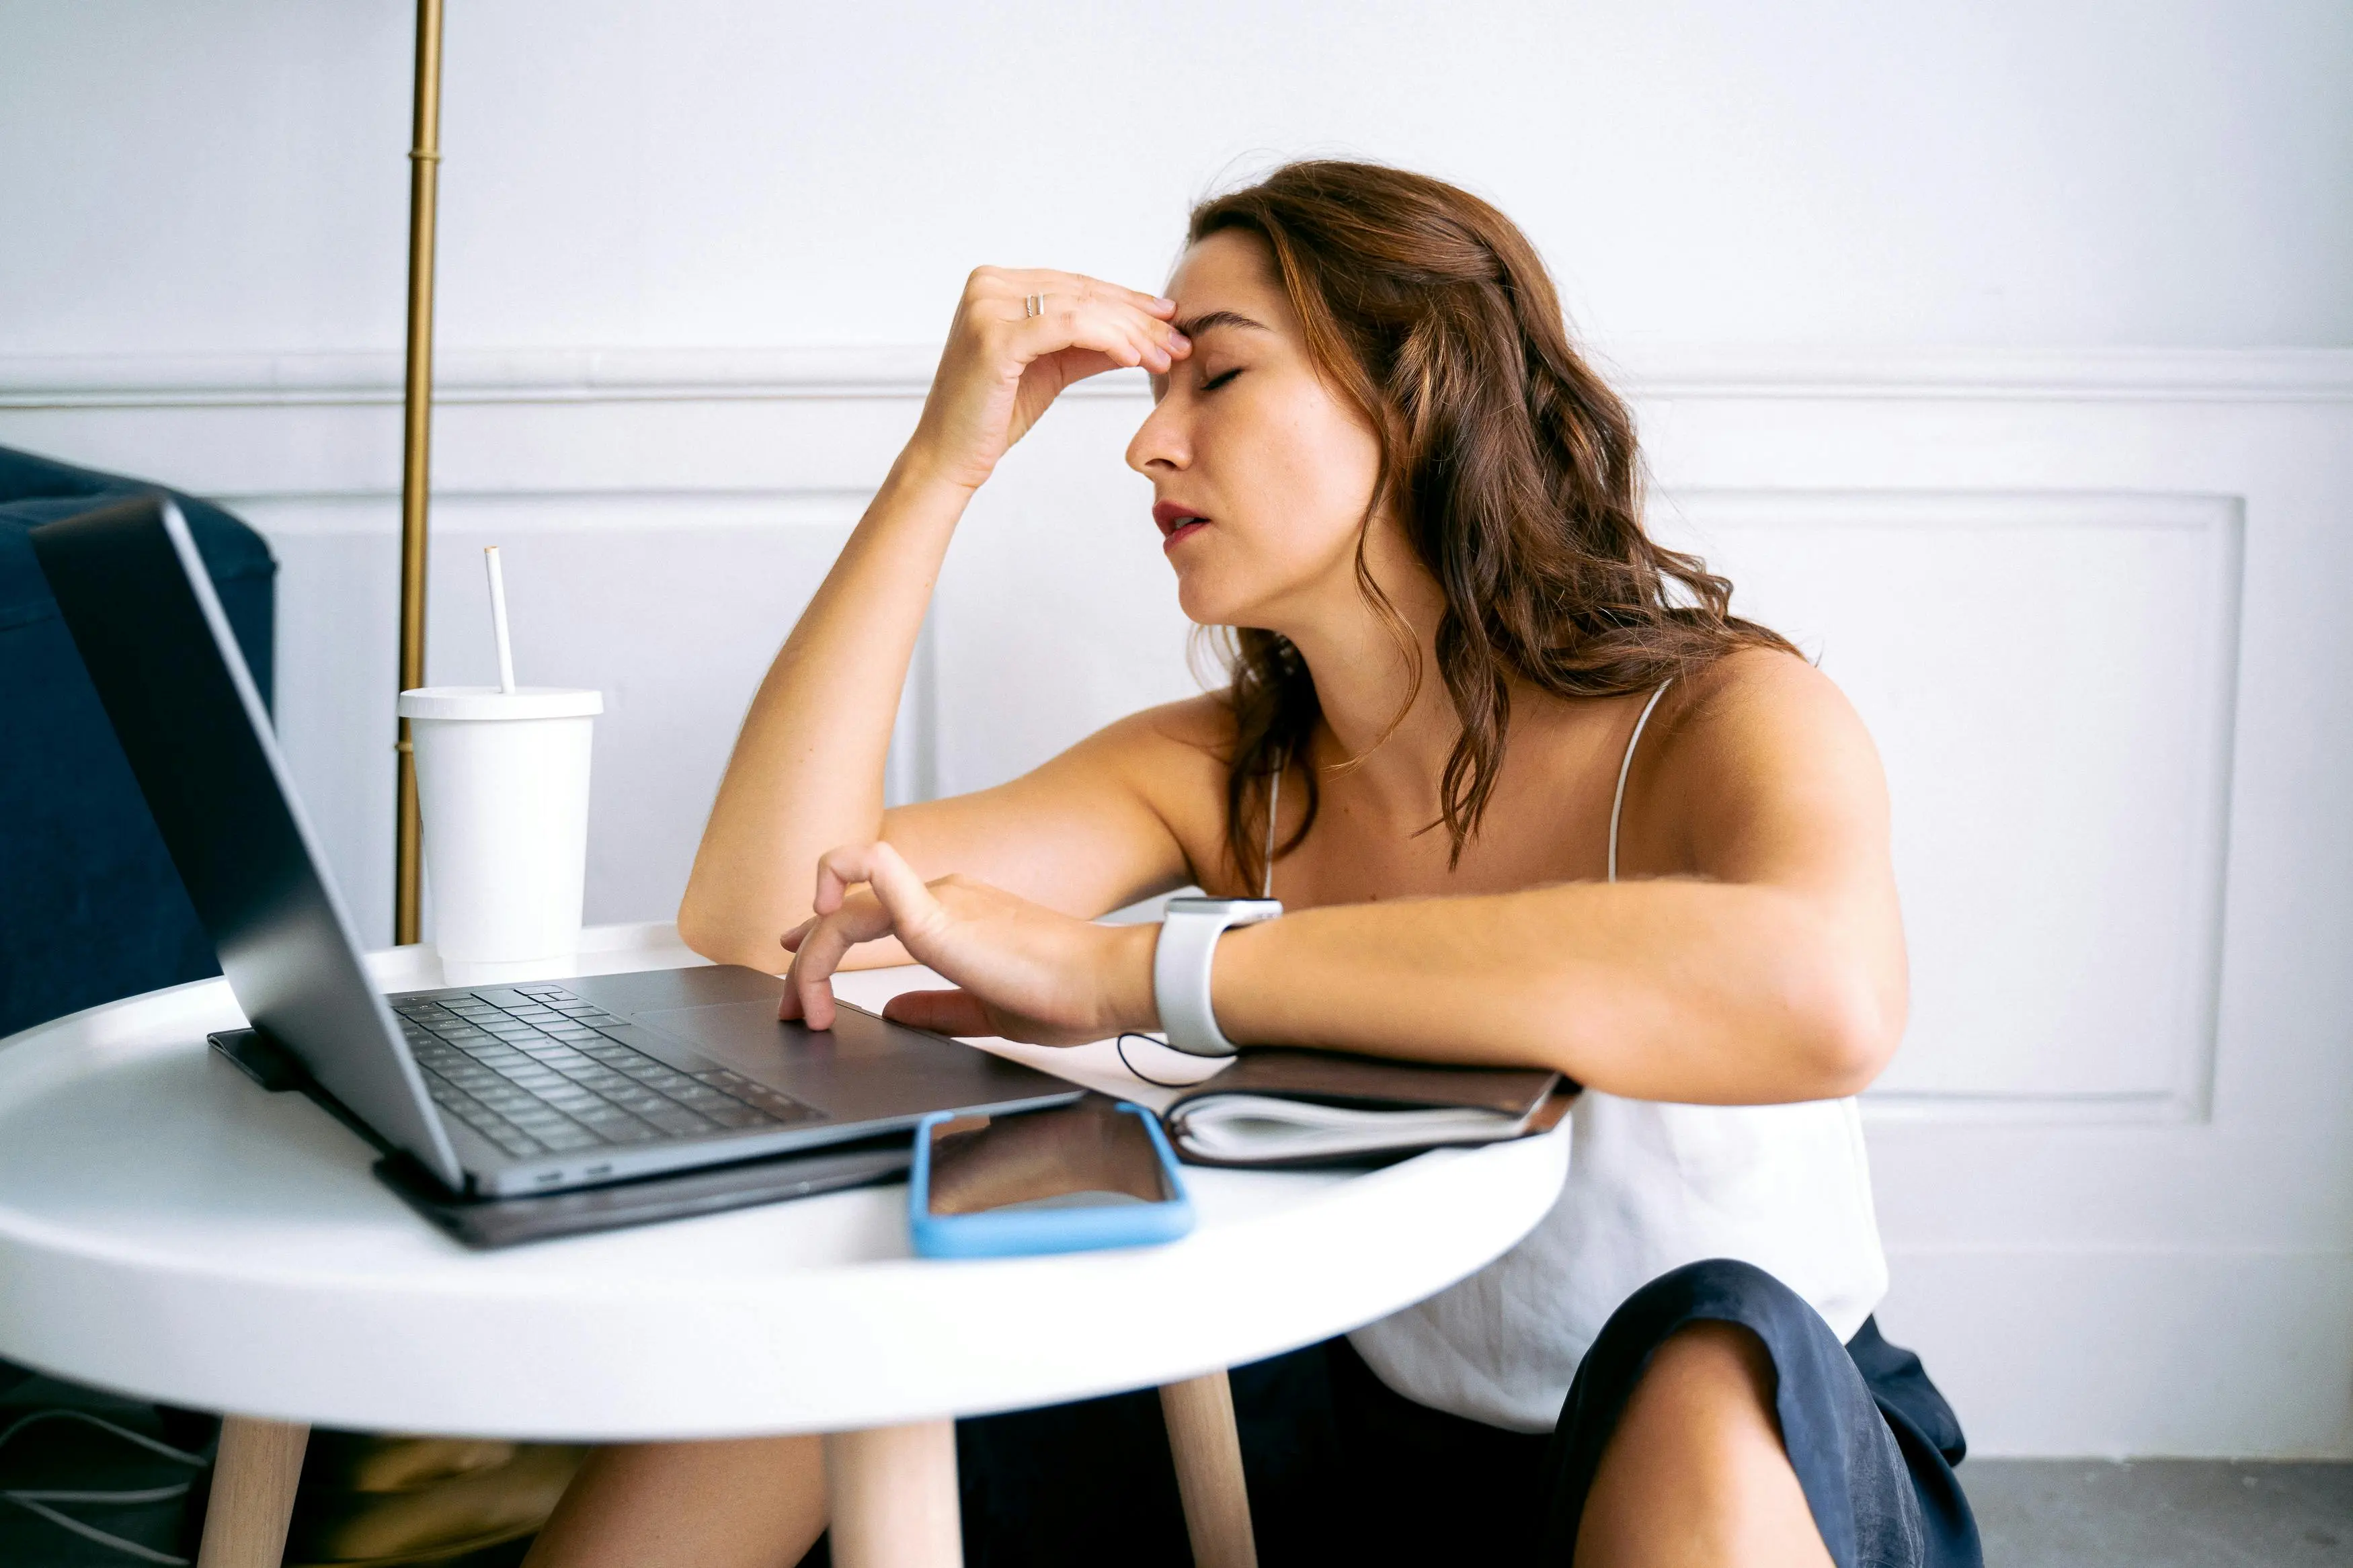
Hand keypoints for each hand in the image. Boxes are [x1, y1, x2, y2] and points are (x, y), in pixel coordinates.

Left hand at [777, 841, 1158, 1045]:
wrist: (1108, 981)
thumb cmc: (1068, 993)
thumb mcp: (987, 1008)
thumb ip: (939, 1008)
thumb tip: (898, 1013)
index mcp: (957, 913)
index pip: (871, 911)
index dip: (823, 937)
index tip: (799, 969)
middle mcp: (944, 895)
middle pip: (846, 913)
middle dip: (805, 961)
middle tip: (790, 1008)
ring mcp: (941, 899)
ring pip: (844, 909)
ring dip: (809, 958)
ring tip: (802, 1008)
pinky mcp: (940, 914)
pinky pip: (873, 876)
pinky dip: (832, 906)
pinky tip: (810, 953)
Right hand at [901, 268, 1189, 493]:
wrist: (949, 456)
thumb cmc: (994, 414)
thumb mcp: (1051, 368)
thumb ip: (1090, 343)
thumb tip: (1144, 332)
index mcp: (996, 284)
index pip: (1077, 286)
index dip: (1127, 302)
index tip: (1169, 320)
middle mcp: (988, 285)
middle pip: (1083, 294)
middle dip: (1139, 319)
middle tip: (1180, 341)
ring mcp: (987, 306)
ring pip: (1082, 308)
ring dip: (1133, 333)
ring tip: (1166, 357)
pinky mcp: (994, 336)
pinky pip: (1069, 328)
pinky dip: (1109, 340)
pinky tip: (1135, 359)